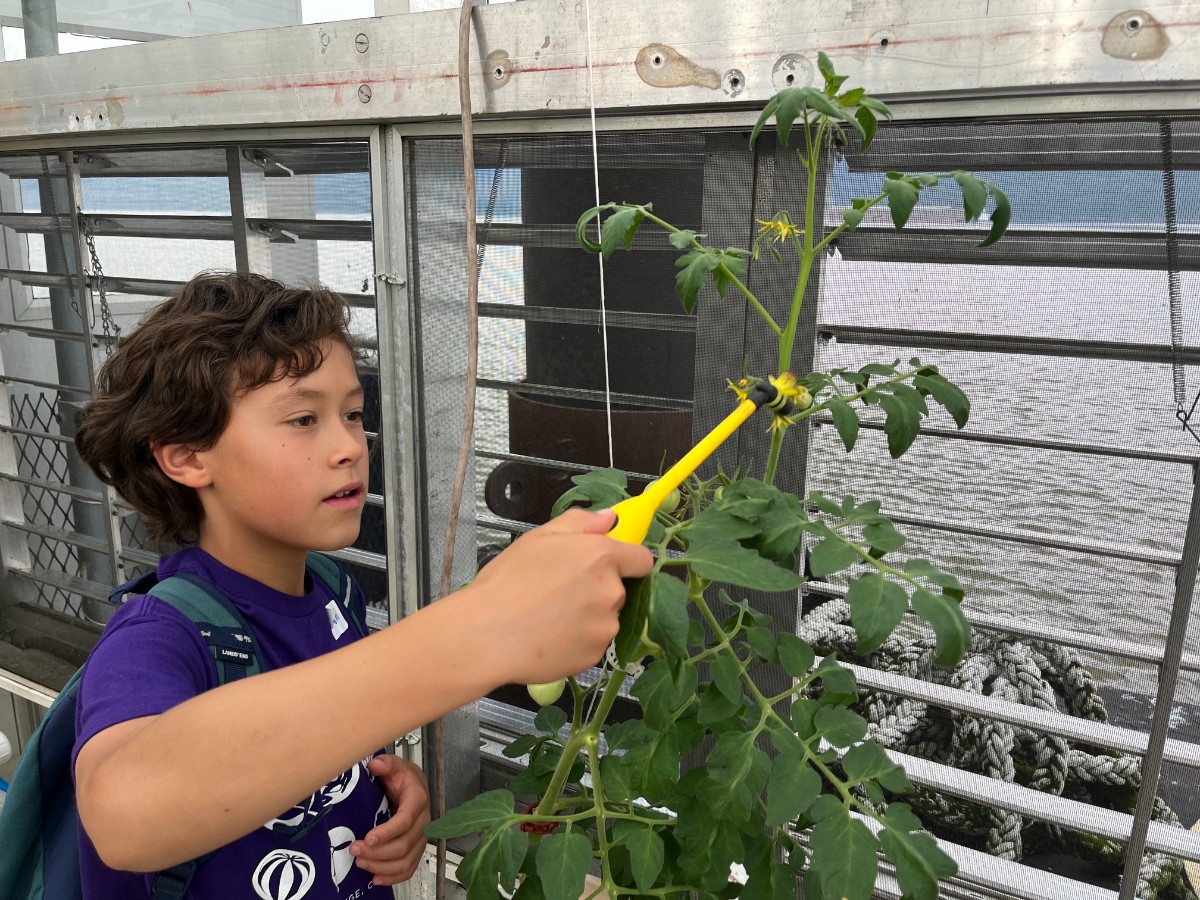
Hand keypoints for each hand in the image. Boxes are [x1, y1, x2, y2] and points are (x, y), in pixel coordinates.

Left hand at [350, 754, 430, 885]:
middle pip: (404, 845)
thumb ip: (385, 764)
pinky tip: (376, 878)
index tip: (367, 838)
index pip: (404, 821)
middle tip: (355, 849)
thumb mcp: (394, 765)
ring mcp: (421, 837)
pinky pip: (409, 868)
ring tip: (361, 863)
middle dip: (377, 852)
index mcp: (417, 800)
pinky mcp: (416, 848)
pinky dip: (393, 877)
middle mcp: (423, 821)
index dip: (387, 832)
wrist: (414, 785)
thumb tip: (375, 765)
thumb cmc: (403, 777)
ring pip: (406, 860)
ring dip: (382, 866)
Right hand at [463, 507, 653, 684]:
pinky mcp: (595, 655)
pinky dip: (578, 640)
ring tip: (549, 616)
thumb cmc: (507, 582)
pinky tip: (549, 635)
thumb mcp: (538, 538)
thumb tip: (609, 518)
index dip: (627, 561)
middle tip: (559, 591)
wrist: (486, 635)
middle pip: (619, 589)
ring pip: (606, 618)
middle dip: (597, 589)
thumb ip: (580, 522)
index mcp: (601, 557)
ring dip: (588, 617)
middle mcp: (611, 592)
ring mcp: (605, 627)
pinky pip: (593, 643)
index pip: (642, 559)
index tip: (608, 566)